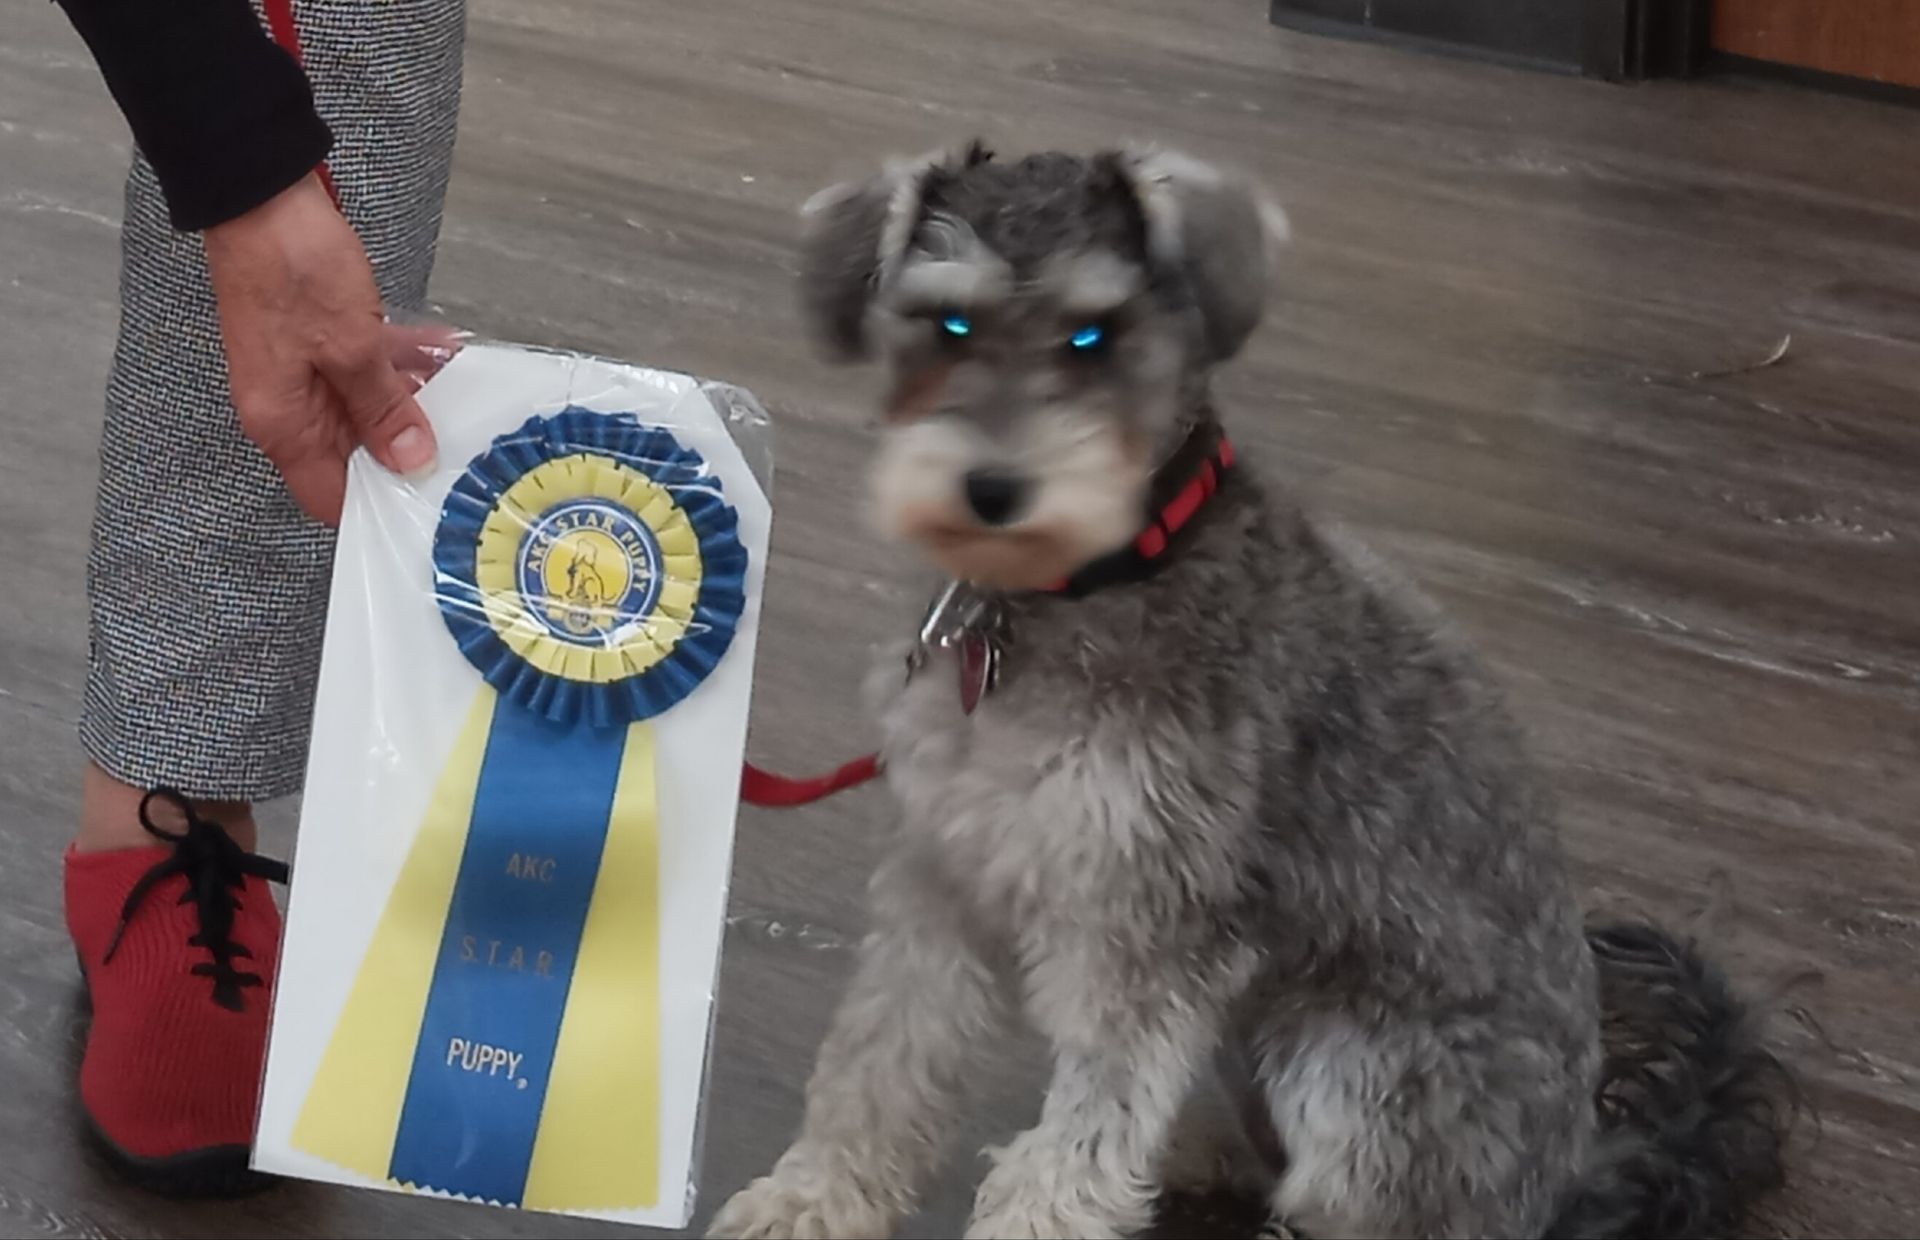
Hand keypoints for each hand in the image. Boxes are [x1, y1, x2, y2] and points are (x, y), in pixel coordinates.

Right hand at [203, 173, 462, 524]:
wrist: (260, 194)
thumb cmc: (294, 269)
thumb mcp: (353, 347)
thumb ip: (383, 408)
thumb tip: (409, 462)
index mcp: (284, 423)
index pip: (330, 496)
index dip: (379, 507)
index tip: (430, 509)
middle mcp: (288, 407)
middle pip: (356, 454)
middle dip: (408, 450)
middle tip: (466, 453)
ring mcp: (302, 372)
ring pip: (367, 407)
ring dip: (412, 401)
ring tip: (466, 401)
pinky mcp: (318, 340)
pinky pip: (365, 368)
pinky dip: (401, 365)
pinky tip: (444, 354)